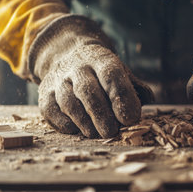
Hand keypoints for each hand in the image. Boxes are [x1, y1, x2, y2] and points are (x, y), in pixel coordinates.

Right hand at [29, 15, 153, 137]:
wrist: (69, 57)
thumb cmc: (103, 74)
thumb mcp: (122, 73)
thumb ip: (135, 87)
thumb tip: (148, 99)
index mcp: (101, 59)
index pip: (111, 75)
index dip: (121, 97)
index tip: (130, 118)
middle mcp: (77, 67)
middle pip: (87, 91)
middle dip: (102, 115)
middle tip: (113, 132)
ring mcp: (58, 80)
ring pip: (69, 103)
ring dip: (85, 123)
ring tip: (98, 134)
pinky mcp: (44, 94)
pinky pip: (52, 112)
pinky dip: (66, 125)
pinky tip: (80, 130)